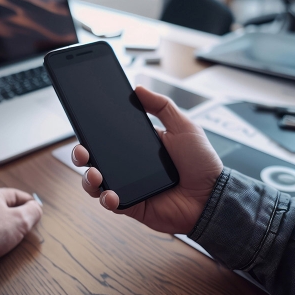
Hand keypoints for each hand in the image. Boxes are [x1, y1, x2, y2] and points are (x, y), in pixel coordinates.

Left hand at [0, 188, 42, 257]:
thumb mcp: (20, 221)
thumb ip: (32, 211)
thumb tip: (37, 207)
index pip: (17, 194)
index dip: (29, 202)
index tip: (36, 210)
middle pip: (2, 205)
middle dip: (14, 213)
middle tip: (24, 223)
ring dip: (0, 222)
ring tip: (8, 233)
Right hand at [72, 86, 222, 234]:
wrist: (213, 197)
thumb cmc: (202, 163)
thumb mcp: (184, 126)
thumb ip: (162, 106)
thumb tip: (138, 89)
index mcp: (138, 146)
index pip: (108, 138)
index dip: (93, 132)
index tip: (84, 124)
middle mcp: (129, 166)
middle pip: (95, 159)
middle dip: (81, 155)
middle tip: (83, 150)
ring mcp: (128, 187)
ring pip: (96, 183)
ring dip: (89, 178)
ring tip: (96, 174)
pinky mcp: (132, 206)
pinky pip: (111, 203)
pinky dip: (106, 199)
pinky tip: (111, 195)